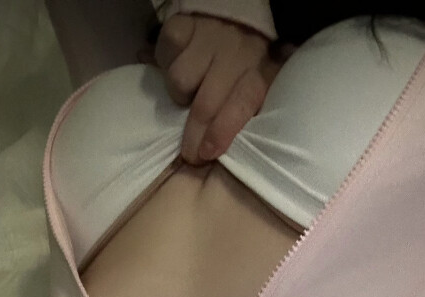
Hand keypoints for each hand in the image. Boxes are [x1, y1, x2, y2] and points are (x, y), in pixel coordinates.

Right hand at [151, 14, 293, 165]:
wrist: (234, 16)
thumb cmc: (246, 64)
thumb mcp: (260, 85)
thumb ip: (248, 114)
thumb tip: (221, 147)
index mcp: (258, 72)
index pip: (242, 103)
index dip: (223, 131)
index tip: (207, 152)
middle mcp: (234, 54)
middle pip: (207, 103)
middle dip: (194, 133)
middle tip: (189, 153)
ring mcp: (208, 38)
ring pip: (180, 81)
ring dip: (179, 94)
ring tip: (187, 93)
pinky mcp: (183, 25)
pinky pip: (165, 54)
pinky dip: (164, 63)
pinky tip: (175, 65)